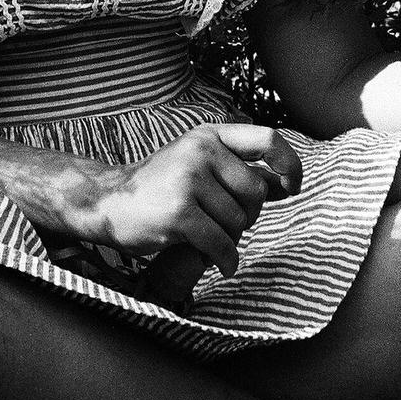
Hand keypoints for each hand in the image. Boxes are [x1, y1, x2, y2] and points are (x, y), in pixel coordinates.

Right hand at [89, 124, 301, 276]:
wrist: (108, 201)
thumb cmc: (161, 186)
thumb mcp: (197, 163)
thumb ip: (238, 170)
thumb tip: (288, 183)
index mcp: (209, 136)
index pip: (267, 139)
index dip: (289, 164)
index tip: (292, 187)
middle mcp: (200, 151)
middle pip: (257, 192)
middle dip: (248, 215)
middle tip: (225, 222)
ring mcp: (189, 180)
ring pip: (239, 221)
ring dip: (230, 238)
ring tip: (208, 235)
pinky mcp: (180, 213)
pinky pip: (223, 244)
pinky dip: (226, 260)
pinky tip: (221, 263)